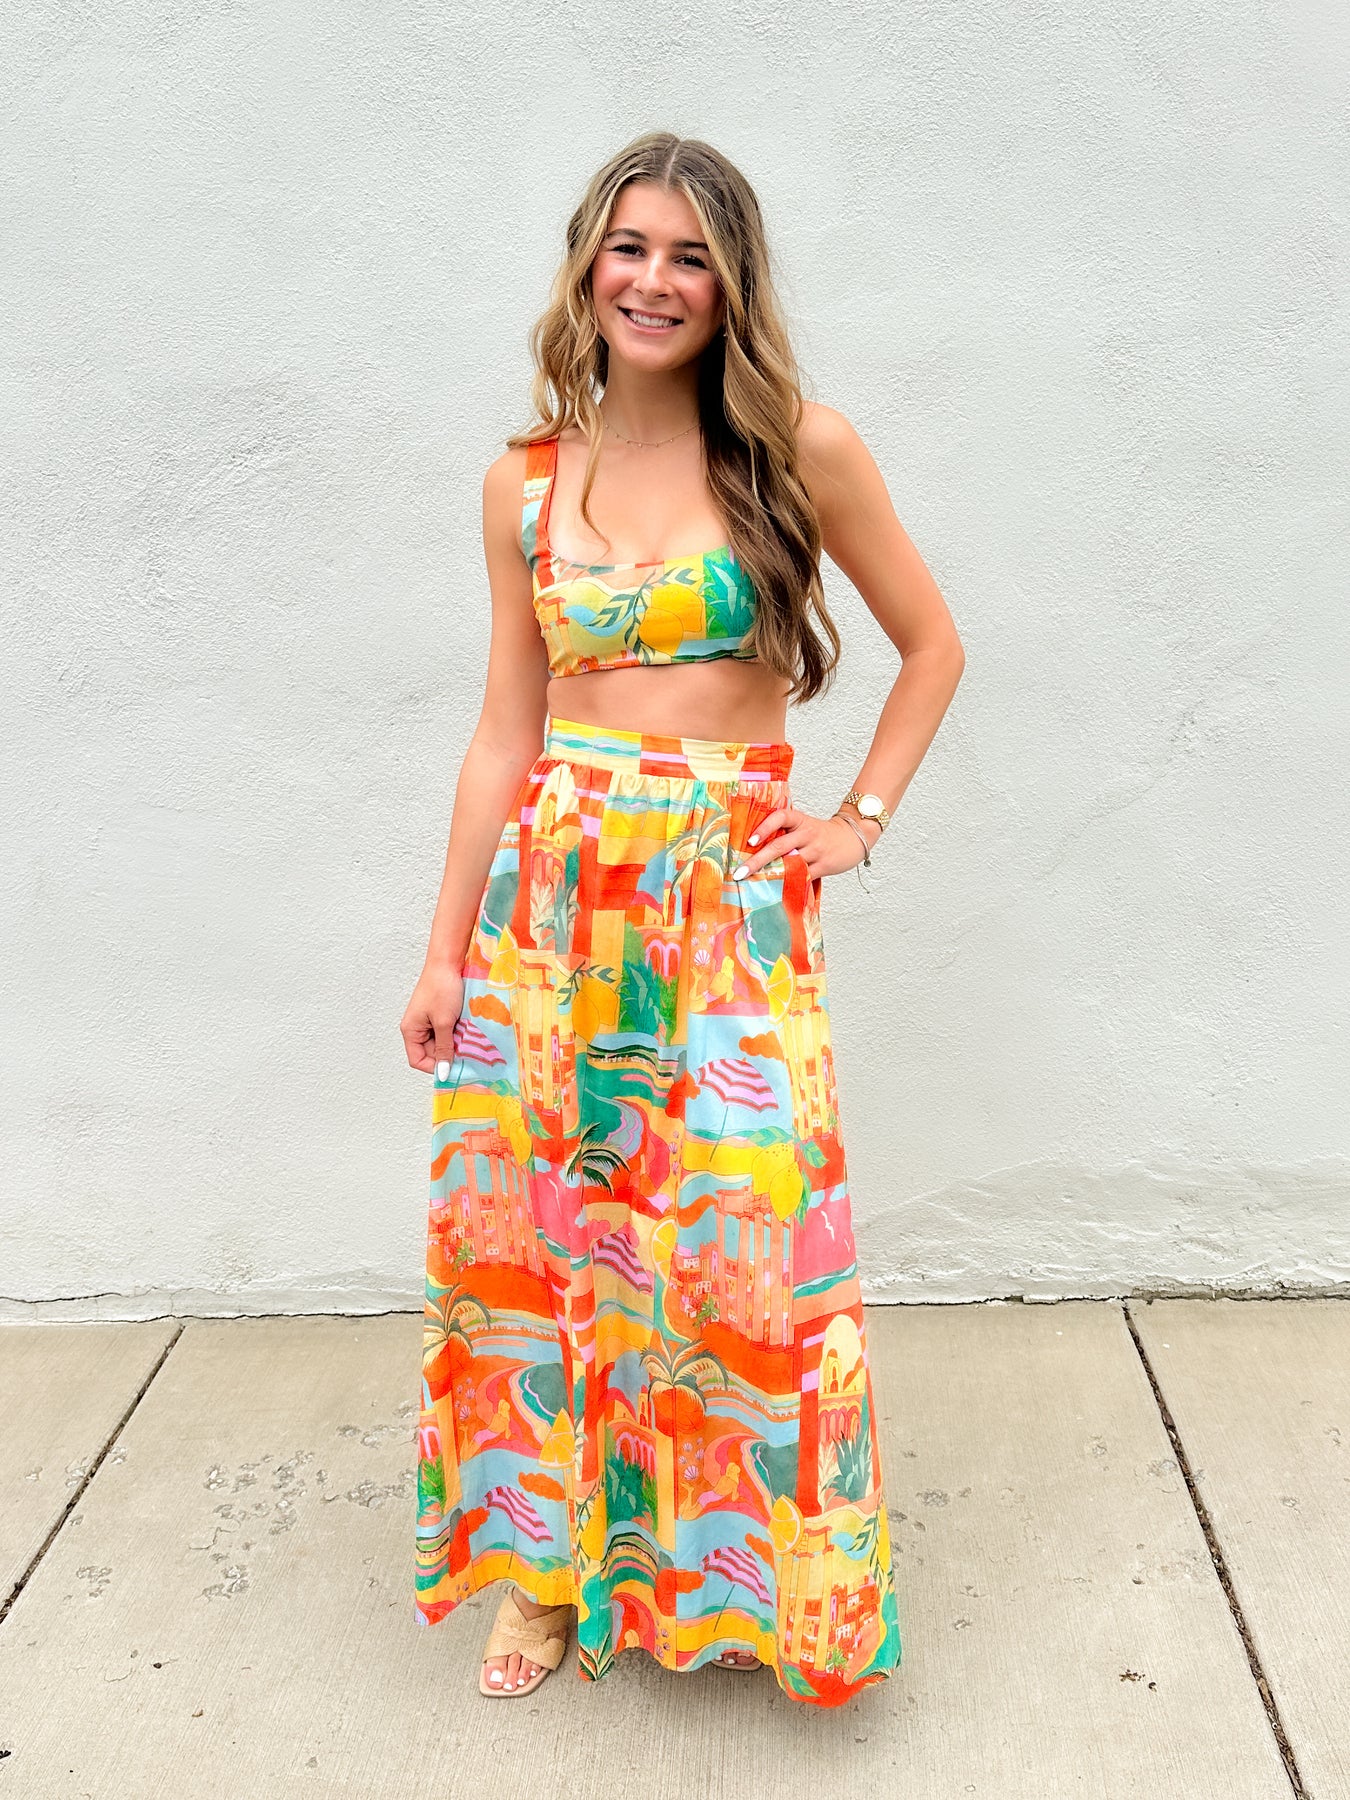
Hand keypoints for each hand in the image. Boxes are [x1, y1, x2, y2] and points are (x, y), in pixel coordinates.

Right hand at [400, 963, 465, 1073]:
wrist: (448, 962)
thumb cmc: (441, 987)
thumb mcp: (444, 1022)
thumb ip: (444, 1048)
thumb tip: (442, 1072)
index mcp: (410, 1030)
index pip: (418, 1060)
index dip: (434, 1067)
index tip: (453, 1068)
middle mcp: (417, 1028)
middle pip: (432, 1053)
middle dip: (449, 1054)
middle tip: (466, 1052)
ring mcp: (429, 1021)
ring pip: (442, 1043)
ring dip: (455, 1043)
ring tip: (467, 1037)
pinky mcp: (440, 1015)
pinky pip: (448, 1032)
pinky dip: (458, 1033)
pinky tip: (467, 1029)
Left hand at [729, 806, 878, 881]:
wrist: (852, 837)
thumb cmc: (820, 833)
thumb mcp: (803, 825)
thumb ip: (784, 833)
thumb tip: (752, 848)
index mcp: (800, 820)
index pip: (780, 817)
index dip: (764, 827)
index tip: (750, 841)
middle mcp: (807, 833)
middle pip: (779, 846)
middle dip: (757, 861)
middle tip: (740, 872)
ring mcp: (816, 850)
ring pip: (790, 864)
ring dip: (770, 875)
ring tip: (752, 884)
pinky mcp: (823, 866)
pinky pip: (803, 877)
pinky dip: (789, 883)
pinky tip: (775, 891)